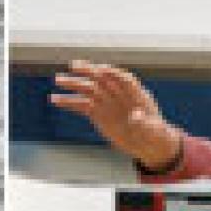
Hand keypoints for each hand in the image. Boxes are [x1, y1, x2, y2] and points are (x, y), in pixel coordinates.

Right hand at [50, 60, 181, 170]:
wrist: (148, 145)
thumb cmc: (155, 134)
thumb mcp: (153, 130)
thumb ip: (144, 123)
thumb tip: (136, 117)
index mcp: (135, 93)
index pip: (122, 78)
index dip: (112, 73)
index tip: (101, 70)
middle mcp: (119, 94)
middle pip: (102, 79)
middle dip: (89, 72)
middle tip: (74, 66)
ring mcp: (107, 103)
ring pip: (89, 90)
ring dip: (74, 84)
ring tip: (58, 79)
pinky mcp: (97, 114)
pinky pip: (81, 106)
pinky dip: (69, 102)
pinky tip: (55, 99)